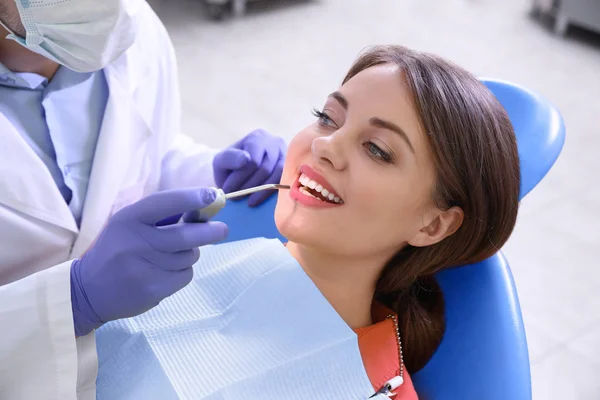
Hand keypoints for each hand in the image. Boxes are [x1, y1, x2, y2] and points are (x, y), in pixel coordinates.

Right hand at [70, 188, 228, 336]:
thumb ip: (161, 216)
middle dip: (210, 231)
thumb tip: (203, 207)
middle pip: (186, 235)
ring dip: (191, 253)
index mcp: (128, 219)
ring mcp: (144, 268)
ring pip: (190, 256)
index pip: (164, 203)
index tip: (213, 195)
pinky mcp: (153, 289)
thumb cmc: (117, 249)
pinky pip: (185, 275)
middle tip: (223, 229)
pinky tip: (166, 272)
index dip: (191, 197)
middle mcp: (135, 242)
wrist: (88, 290)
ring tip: (174, 254)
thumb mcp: (129, 224)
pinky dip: (183, 271)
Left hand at [213, 129, 285, 206]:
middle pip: (265, 168)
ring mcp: (285, 156)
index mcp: (257, 137)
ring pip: (276, 175)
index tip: (228, 189)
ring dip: (260, 190)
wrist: (238, 170)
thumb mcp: (222, 160)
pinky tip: (258, 198)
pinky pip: (283, 181)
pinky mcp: (290, 169)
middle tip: (237, 197)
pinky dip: (270, 192)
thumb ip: (229, 158)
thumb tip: (246, 159)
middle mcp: (274, 142)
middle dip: (249, 186)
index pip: (253, 160)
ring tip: (247, 200)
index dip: (240, 177)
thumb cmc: (230, 166)